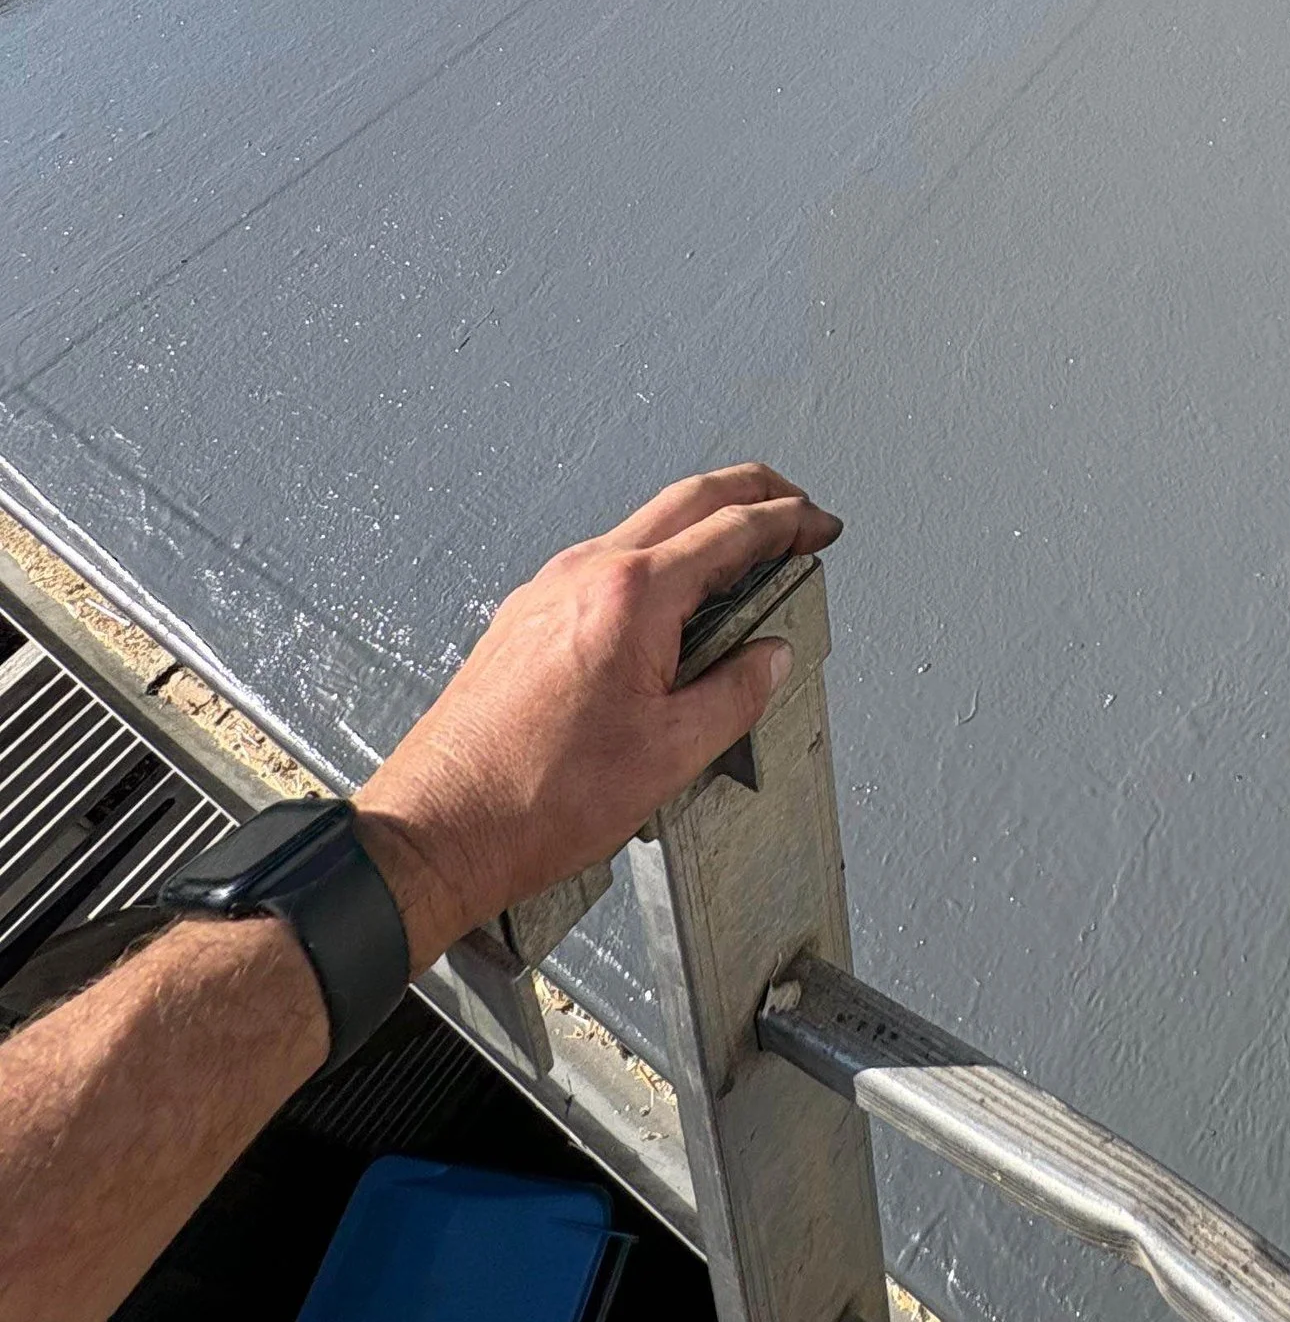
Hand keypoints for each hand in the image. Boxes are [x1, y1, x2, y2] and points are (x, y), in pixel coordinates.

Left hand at [355, 464, 837, 970]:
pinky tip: (672, 604)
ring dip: (703, 525)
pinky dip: (658, 559)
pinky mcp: (526, 616)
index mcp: (631, 596)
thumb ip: (735, 694)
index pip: (732, 529)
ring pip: (644, 525)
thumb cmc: (534, 800)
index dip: (790, 521)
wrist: (439, 828)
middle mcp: (585, 573)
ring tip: (742, 560)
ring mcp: (548, 589)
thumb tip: (770, 659)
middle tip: (795, 509)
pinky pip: (608, 561)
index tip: (819, 526)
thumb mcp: (670, 755)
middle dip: (754, 493)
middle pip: (689, 498)